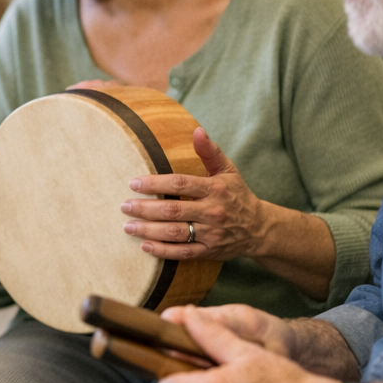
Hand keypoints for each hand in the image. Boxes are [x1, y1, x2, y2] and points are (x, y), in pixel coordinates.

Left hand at [121, 127, 269, 261]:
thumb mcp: (227, 170)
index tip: (133, 183)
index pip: (180, 184)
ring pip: (175, 233)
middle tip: (124, 206)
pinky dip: (163, 251)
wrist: (258, 228)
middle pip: (173, 210)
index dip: (155, 184)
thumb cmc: (237, 195)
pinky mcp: (209, 251)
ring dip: (148, 230)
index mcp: (215, 189)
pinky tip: (144, 246)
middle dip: (145, 209)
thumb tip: (197, 130)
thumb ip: (209, 151)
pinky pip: (182, 253)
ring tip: (128, 226)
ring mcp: (211, 234)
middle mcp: (213, 212)